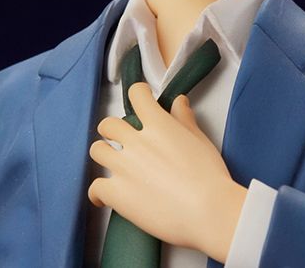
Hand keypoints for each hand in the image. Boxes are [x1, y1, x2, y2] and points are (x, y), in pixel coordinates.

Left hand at [88, 83, 246, 262]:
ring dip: (104, 155)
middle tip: (123, 140)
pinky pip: (95, 187)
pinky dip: (98, 192)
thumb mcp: (200, 140)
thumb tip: (179, 102)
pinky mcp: (117, 194)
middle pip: (108, 125)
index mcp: (158, 125)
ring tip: (114, 164)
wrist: (207, 211)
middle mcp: (137, 142)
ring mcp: (124, 167)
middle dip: (114, 130)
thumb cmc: (209, 177)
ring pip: (97, 150)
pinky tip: (106, 196)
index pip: (136, 95)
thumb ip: (184, 119)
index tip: (141, 100)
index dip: (138, 95)